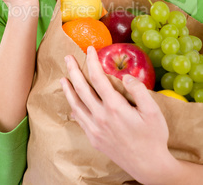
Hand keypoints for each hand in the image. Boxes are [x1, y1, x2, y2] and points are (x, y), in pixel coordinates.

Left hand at [61, 46, 174, 183]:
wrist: (149, 166)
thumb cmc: (154, 137)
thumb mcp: (153, 111)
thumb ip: (139, 91)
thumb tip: (125, 76)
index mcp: (115, 107)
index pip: (97, 78)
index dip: (92, 61)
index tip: (89, 49)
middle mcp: (100, 116)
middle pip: (81, 88)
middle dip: (73, 70)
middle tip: (67, 57)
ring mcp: (95, 129)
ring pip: (76, 104)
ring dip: (68, 89)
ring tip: (62, 78)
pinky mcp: (94, 138)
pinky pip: (79, 119)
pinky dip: (73, 108)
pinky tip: (72, 103)